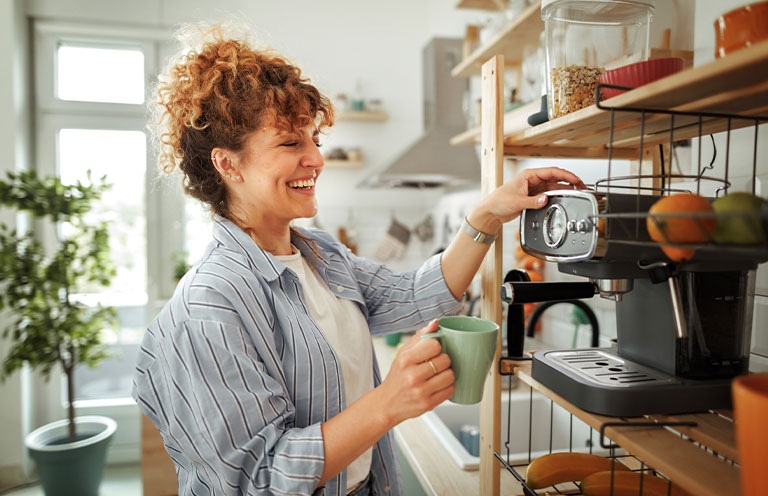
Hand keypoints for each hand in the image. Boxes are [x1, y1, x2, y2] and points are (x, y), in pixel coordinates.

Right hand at [378, 321, 454, 424]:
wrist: (386, 403)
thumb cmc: (397, 376)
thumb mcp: (403, 353)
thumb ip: (420, 336)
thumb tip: (436, 322)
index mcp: (406, 359)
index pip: (435, 345)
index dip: (437, 347)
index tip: (433, 351)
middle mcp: (412, 375)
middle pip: (445, 360)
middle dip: (444, 361)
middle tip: (436, 364)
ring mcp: (421, 391)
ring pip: (450, 376)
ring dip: (448, 374)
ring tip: (438, 375)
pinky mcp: (428, 404)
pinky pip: (450, 391)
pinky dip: (447, 387)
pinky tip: (438, 386)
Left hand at [470, 167, 585, 232]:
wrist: (491, 212)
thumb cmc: (498, 201)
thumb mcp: (517, 201)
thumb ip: (532, 201)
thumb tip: (545, 200)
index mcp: (528, 175)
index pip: (551, 171)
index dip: (566, 175)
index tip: (576, 180)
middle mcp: (532, 180)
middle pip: (555, 178)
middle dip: (569, 182)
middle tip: (581, 187)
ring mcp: (534, 188)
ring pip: (553, 187)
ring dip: (564, 190)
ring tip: (576, 193)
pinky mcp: (533, 197)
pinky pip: (548, 195)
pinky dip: (557, 197)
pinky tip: (564, 199)